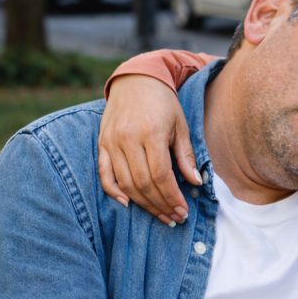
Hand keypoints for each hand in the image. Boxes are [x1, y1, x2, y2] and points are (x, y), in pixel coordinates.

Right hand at [98, 75, 200, 224]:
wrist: (136, 80)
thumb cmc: (163, 103)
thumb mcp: (180, 125)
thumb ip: (186, 155)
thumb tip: (196, 182)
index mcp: (151, 132)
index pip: (161, 175)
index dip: (172, 197)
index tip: (183, 211)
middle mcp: (128, 138)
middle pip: (143, 183)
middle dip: (160, 205)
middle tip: (174, 218)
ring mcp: (111, 141)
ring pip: (125, 183)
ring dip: (143, 204)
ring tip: (160, 215)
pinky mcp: (102, 143)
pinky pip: (104, 174)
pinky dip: (114, 192)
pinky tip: (127, 204)